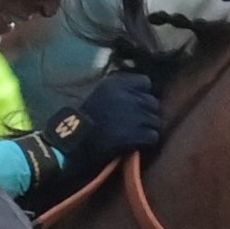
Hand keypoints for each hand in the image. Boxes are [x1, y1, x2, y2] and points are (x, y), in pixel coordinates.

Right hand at [39, 69, 162, 174]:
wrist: (74, 146)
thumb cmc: (84, 122)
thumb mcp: (99, 95)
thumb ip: (120, 91)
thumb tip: (143, 92)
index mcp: (115, 84)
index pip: (145, 82)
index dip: (142, 94)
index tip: (136, 104)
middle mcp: (126, 96)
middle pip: (153, 102)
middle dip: (147, 113)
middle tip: (137, 123)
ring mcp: (133, 116)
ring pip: (155, 120)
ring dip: (148, 128)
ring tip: (137, 135)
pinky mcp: (136, 134)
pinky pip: (152, 136)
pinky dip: (147, 141)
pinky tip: (137, 144)